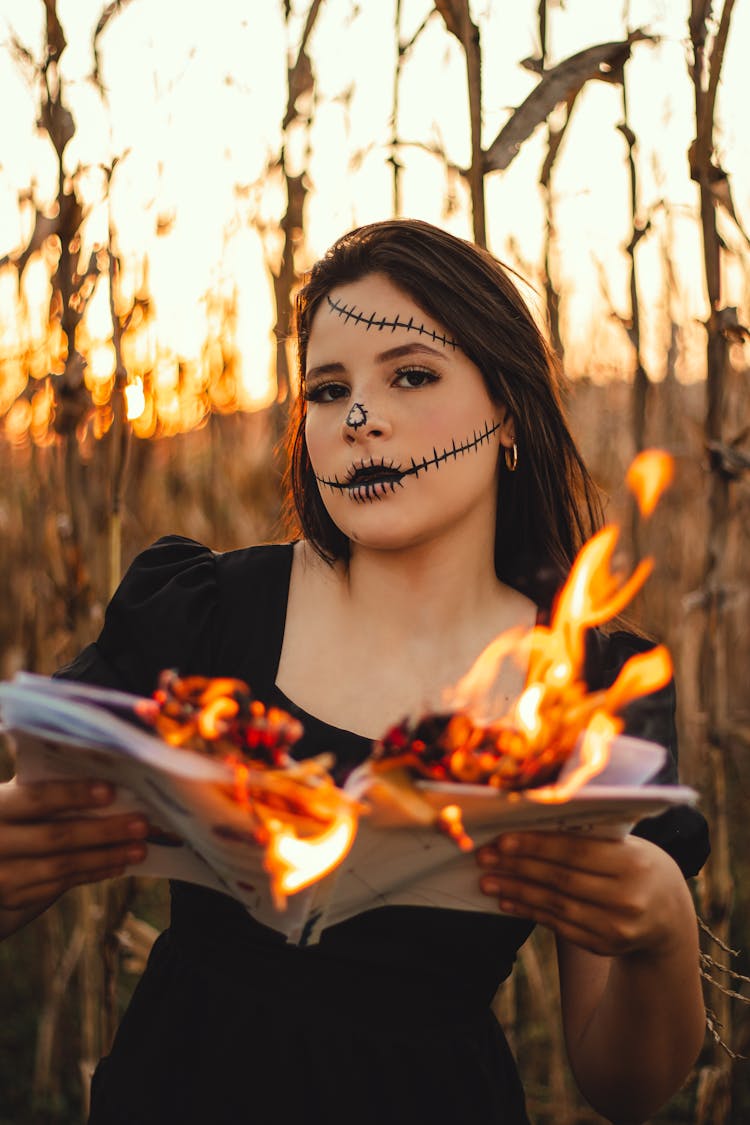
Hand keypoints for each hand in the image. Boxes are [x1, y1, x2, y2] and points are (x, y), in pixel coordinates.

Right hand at [0, 779, 148, 935]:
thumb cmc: (11, 813)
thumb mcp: (15, 797)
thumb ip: (45, 786)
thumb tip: (103, 772)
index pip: (36, 799)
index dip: (73, 794)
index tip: (111, 791)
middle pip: (55, 837)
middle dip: (103, 831)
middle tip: (142, 824)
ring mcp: (2, 874)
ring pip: (61, 866)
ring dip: (106, 857)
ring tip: (139, 848)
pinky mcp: (14, 897)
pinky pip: (60, 885)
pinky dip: (92, 874)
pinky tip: (118, 865)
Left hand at [477, 830, 692, 958]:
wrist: (668, 914)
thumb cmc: (636, 864)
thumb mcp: (625, 845)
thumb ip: (589, 837)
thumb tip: (529, 823)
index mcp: (633, 862)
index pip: (576, 852)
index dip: (537, 846)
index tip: (503, 840)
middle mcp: (627, 897)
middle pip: (562, 880)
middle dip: (518, 867)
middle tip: (484, 857)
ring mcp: (616, 926)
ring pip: (556, 905)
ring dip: (516, 892)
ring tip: (487, 880)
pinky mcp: (604, 945)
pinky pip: (559, 926)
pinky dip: (529, 912)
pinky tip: (507, 901)